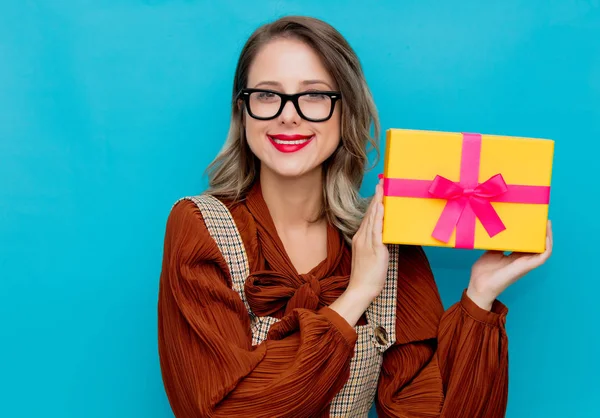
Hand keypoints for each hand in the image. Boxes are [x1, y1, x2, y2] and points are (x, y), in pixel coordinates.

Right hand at [329, 179, 388, 325]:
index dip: (373, 203)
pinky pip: (377, 229)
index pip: (367, 217)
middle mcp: (362, 237)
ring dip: (378, 203)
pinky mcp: (374, 248)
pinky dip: (378, 217)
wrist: (361, 289)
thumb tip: (382, 235)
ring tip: (382, 190)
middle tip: (382, 183)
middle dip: (376, 198)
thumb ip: (373, 243)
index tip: (378, 192)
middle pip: (369, 214)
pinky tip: (381, 208)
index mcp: (360, 238)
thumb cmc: (366, 275)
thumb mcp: (368, 255)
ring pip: (372, 218)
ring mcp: (367, 242)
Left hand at [467, 220, 553, 309]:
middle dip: (542, 232)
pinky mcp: (526, 267)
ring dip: (548, 236)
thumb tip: (497, 230)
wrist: (479, 286)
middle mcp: (523, 260)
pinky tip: (546, 236)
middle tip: (542, 218)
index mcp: (515, 257)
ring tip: (547, 224)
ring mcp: (525, 263)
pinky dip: (547, 247)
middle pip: (537, 245)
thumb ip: (497, 243)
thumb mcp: (491, 252)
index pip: (528, 243)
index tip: (532, 220)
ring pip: (544, 249)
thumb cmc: (484, 272)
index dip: (531, 233)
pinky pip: (542, 257)